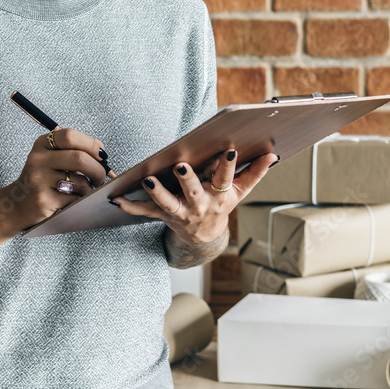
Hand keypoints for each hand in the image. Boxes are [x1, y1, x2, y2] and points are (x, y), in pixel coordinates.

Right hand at [6, 126, 114, 230]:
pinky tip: (74, 199)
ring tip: (85, 190)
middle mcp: (37, 159)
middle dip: (98, 169)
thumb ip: (74, 150)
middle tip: (100, 177)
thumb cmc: (42, 179)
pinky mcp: (43, 200)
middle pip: (78, 158)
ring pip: (80, 181)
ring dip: (90, 188)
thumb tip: (102, 153)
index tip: (101, 155)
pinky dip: (81, 200)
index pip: (70, 136)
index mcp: (42, 144)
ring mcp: (39, 180)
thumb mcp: (51, 158)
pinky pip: (75, 198)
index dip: (91, 144)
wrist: (16, 205)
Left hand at [114, 149, 278, 244]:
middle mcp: (200, 205)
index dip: (228, 166)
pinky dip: (130, 207)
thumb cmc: (221, 205)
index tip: (229, 150)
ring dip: (157, 192)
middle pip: (193, 191)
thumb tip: (273, 155)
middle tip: (181, 166)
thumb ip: (255, 173)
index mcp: (219, 196)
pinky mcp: (164, 217)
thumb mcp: (240, 192)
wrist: (204, 238)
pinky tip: (116, 200)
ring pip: (168, 203)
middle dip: (187, 179)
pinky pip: (145, 212)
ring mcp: (181, 213)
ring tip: (148, 180)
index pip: (225, 178)